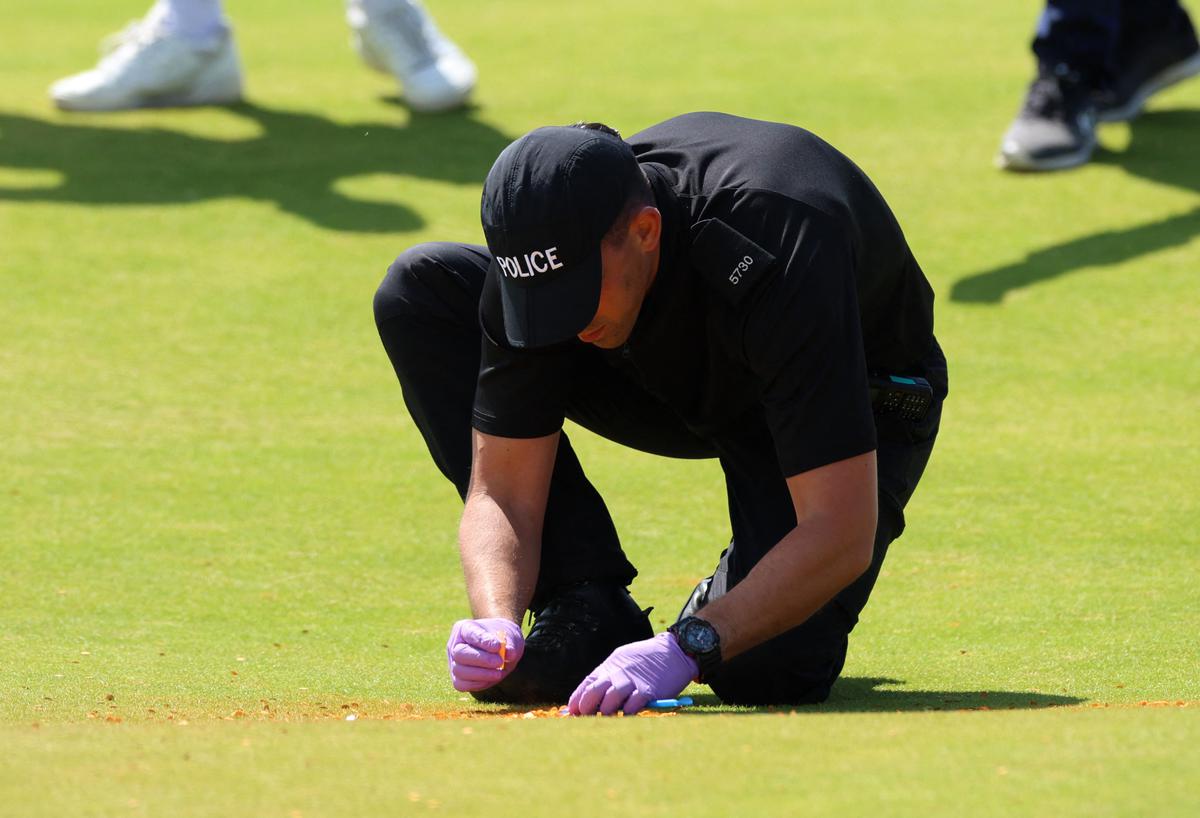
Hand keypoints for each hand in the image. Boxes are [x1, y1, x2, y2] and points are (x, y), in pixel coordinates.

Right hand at [446, 618, 524, 691]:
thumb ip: (510, 644)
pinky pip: (461, 684)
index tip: (498, 646)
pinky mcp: (457, 678)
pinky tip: (491, 678)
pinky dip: (477, 683)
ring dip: (481, 674)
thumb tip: (510, 654)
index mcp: (465, 628)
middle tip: (499, 661)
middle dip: (481, 659)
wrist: (499, 648)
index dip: (482, 641)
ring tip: (499, 673)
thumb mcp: (510, 637)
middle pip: (459, 653)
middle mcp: (455, 644)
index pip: (470, 633)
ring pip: (459, 670)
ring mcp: (453, 662)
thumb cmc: (502, 639)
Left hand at [567, 633, 697, 715]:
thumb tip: (589, 698)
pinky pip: (633, 704)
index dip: (576, 700)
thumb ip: (608, 677)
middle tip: (584, 719)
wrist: (674, 651)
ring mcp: (632, 681)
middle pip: (594, 691)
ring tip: (605, 718)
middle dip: (586, 707)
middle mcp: (617, 673)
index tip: (570, 713)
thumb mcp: (622, 661)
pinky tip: (625, 715)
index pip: (587, 684)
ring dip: (605, 711)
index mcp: (610, 666)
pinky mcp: (648, 690)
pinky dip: (626, 712)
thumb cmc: (646, 660)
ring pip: (611, 698)